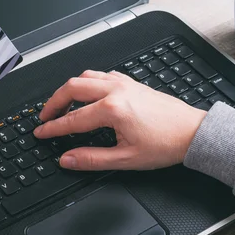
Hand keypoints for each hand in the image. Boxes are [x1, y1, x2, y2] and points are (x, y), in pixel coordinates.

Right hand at [33, 70, 206, 170]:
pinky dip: (88, 83)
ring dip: (69, 90)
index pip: (72, 119)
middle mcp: (116, 90)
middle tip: (45, 117)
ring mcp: (124, 83)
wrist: (193, 133)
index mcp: (113, 109)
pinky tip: (88, 95)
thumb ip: (92, 159)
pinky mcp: (131, 82)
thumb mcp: (126, 159)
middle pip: (72, 88)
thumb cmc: (166, 144)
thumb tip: (68, 159)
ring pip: (85, 76)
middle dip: (54, 102)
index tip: (41, 133)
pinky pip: (101, 75)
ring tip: (62, 106)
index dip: (53, 128)